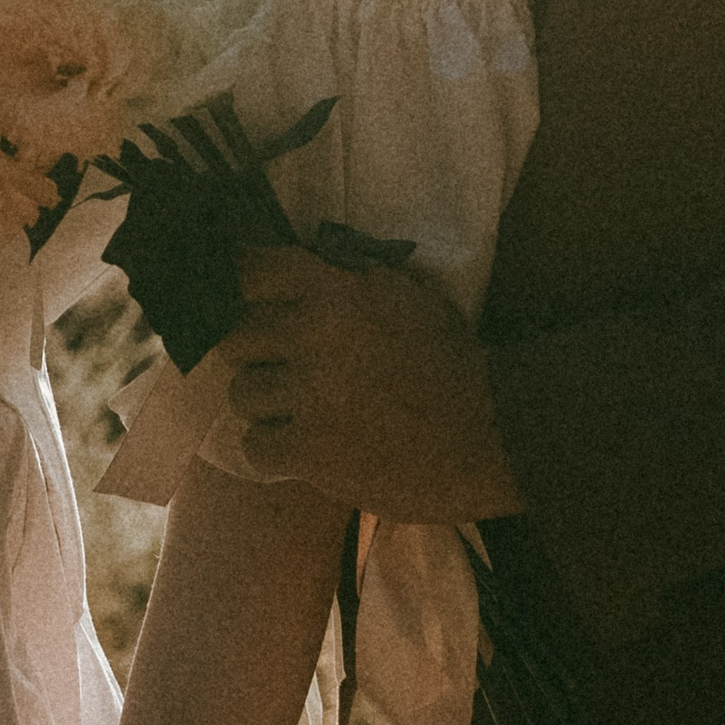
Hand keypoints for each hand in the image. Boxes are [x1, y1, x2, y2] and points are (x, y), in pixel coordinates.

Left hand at [219, 247, 527, 520]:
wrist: (489, 432)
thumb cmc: (449, 357)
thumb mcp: (402, 293)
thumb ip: (345, 280)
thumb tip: (295, 272)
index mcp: (335, 289)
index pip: (251, 270)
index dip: (242, 285)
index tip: (245, 298)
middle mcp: (313, 335)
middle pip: (235, 335)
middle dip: (254, 348)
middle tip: (279, 362)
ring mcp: (309, 397)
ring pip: (241, 391)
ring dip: (264, 401)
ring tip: (294, 409)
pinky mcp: (311, 453)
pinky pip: (255, 445)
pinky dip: (273, 447)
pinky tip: (300, 445)